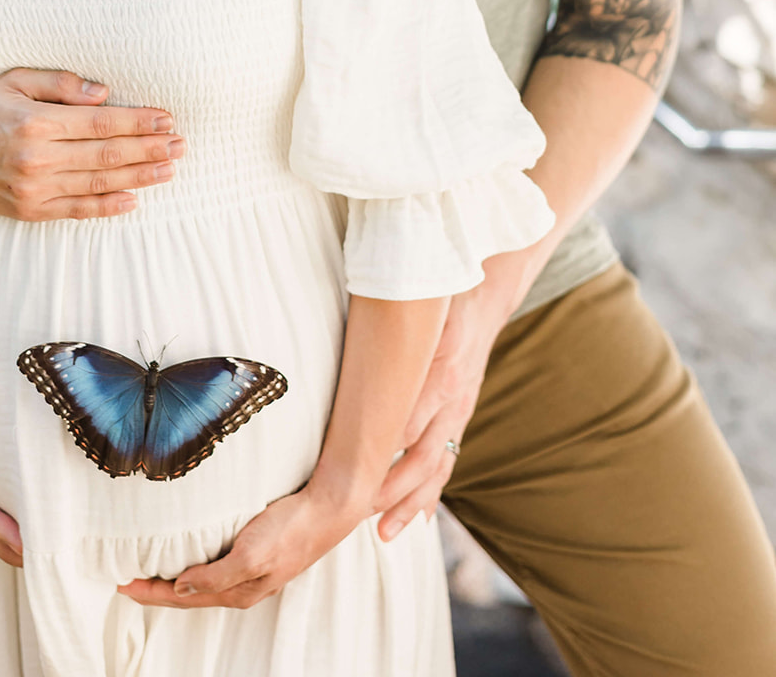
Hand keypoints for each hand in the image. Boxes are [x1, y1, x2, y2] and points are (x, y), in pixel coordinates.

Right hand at [0, 66, 184, 220]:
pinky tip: (134, 199)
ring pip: (99, 184)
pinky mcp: (28, 211)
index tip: (166, 119)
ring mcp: (33, 189)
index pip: (102, 123)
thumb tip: (104, 93)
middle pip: (108, 155)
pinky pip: (76, 211)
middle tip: (180, 144)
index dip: (139, 122)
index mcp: (37, 122)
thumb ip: (61, 84)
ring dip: (139, 177)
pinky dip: (107, 207)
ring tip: (169, 169)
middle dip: (149, 149)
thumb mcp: (14, 80)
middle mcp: (38, 158)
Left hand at [118, 485, 364, 609]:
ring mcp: (249, 569)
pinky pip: (215, 564)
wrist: (328, 510)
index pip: (182, 597)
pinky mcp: (256, 551)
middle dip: (156, 589)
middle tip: (126, 579)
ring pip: (201, 581)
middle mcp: (240, 585)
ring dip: (174, 578)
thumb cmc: (291, 530)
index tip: (121, 585)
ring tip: (150, 568)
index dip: (150, 593)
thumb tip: (179, 588)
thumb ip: (216, 576)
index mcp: (237, 591)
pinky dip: (194, 564)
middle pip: (188, 593)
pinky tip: (189, 553)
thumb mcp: (251, 555)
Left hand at [374, 285, 502, 538]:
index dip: (380, 450)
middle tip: (360, 513)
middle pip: (422, 457)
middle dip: (392, 490)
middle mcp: (453, 400)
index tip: (350, 472)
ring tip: (386, 532)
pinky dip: (431, 493)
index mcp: (442, 372)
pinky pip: (447, 462)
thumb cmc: (441, 302)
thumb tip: (363, 364)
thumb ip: (395, 336)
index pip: (408, 422)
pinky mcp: (460, 419)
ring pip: (436, 468)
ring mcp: (459, 413)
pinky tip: (418, 520)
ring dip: (410, 503)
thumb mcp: (422, 313)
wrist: (482, 300)